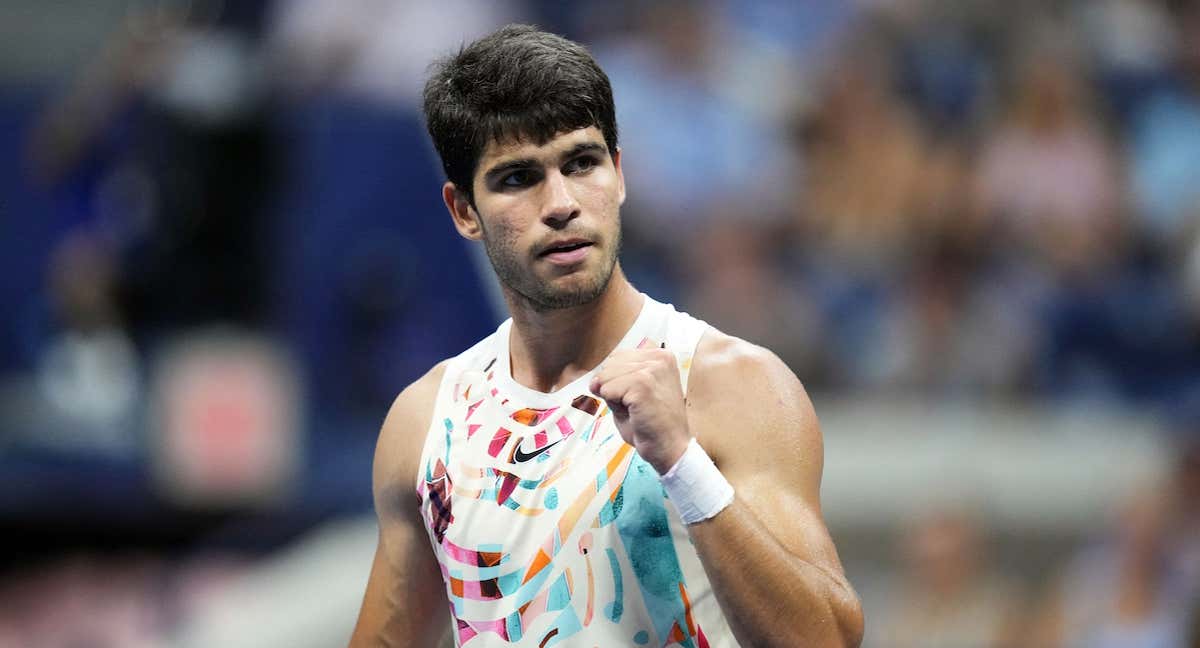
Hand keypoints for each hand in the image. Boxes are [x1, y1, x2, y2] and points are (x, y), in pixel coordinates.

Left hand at [589, 347, 689, 473]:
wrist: (670, 449)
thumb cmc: (652, 424)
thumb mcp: (633, 393)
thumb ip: (615, 380)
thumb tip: (593, 381)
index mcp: (660, 356)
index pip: (618, 357)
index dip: (616, 379)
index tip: (634, 397)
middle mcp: (659, 358)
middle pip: (610, 364)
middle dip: (613, 387)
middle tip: (635, 406)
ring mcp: (652, 370)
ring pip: (605, 377)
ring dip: (613, 398)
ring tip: (636, 410)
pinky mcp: (642, 385)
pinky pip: (607, 390)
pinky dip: (613, 405)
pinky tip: (634, 413)